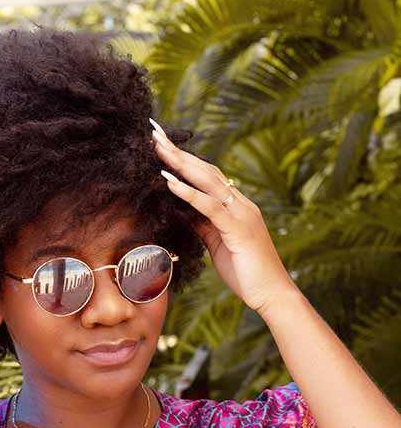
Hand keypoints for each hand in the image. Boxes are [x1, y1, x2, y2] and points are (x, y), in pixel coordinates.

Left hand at [151, 128, 296, 313]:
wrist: (272, 294)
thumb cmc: (245, 272)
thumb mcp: (217, 244)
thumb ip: (202, 225)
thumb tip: (180, 210)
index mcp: (236, 206)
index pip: (207, 175)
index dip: (184, 159)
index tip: (161, 144)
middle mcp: (241, 203)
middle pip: (205, 170)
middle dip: (179, 151)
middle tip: (154, 132)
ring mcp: (242, 214)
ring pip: (208, 180)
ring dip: (180, 163)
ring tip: (157, 147)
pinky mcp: (239, 229)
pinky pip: (210, 206)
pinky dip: (189, 192)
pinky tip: (169, 181)